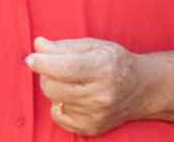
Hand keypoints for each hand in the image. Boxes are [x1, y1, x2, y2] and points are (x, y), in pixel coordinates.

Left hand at [26, 37, 156, 136]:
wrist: (142, 88)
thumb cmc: (114, 62)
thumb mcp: (93, 45)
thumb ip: (63, 46)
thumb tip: (38, 45)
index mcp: (103, 68)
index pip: (64, 68)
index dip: (42, 63)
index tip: (31, 59)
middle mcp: (101, 94)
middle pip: (51, 86)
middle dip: (46, 74)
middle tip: (56, 68)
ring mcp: (97, 114)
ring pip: (53, 99)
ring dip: (54, 88)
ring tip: (70, 82)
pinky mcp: (92, 127)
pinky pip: (57, 117)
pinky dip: (59, 106)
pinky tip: (72, 98)